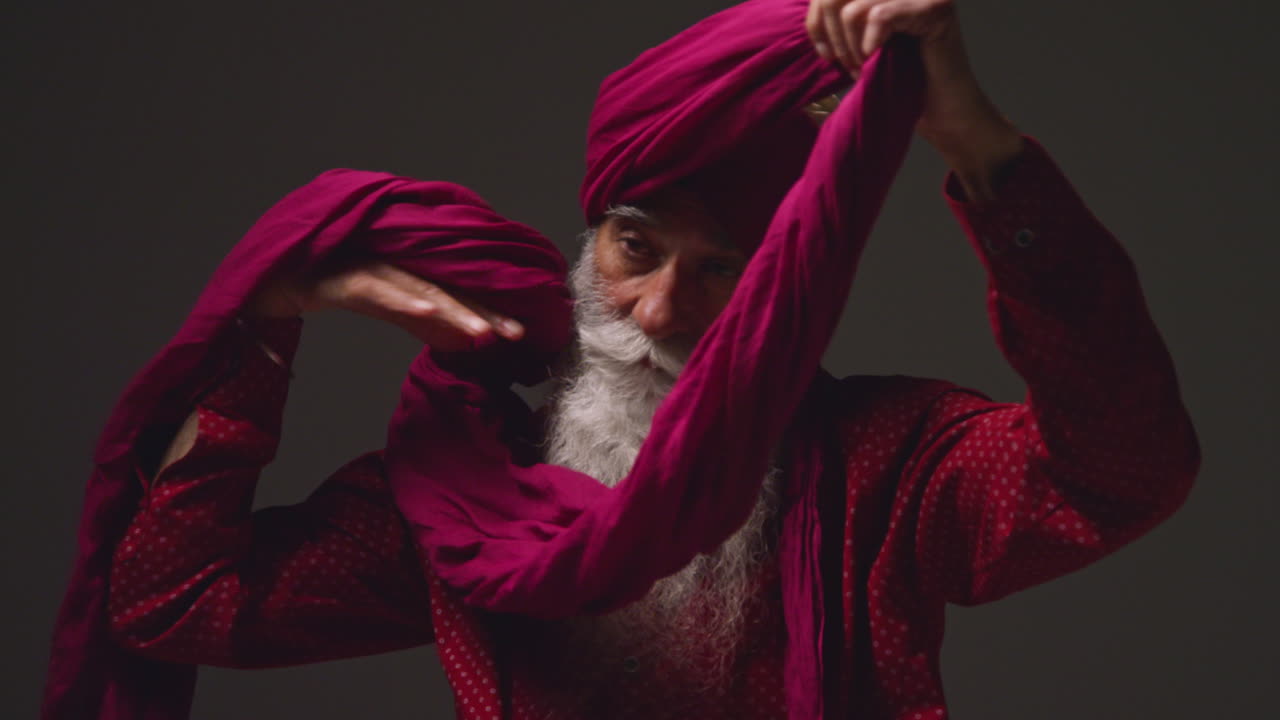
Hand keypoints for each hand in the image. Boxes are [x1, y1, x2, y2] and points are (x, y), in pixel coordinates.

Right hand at [248, 262, 524, 351]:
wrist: (269, 277)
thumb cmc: (332, 283)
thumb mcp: (388, 305)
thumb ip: (425, 318)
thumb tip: (469, 339)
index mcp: (410, 266)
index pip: (458, 288)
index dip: (491, 308)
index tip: (524, 333)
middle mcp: (395, 258)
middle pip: (448, 285)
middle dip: (484, 310)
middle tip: (517, 334)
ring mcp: (369, 262)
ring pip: (419, 287)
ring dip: (453, 309)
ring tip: (483, 332)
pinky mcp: (340, 273)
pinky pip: (377, 288)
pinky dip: (403, 299)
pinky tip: (428, 313)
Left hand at [805, 0, 1023, 199]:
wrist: (940, 114)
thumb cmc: (899, 82)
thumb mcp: (857, 45)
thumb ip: (838, 19)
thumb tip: (812, 6)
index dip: (816, 20)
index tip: (825, 53)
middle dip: (833, 35)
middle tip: (848, 64)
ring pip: (854, 8)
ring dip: (852, 46)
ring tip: (864, 67)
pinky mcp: (935, 8)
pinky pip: (880, 16)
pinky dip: (870, 45)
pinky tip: (878, 61)